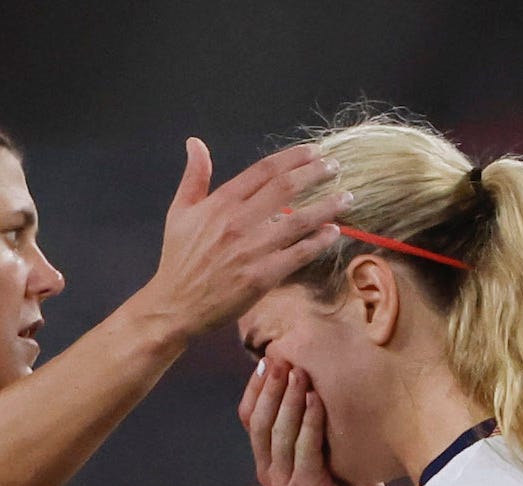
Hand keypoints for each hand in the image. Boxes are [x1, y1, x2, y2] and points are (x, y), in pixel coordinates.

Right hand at [139, 140, 348, 341]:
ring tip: (347, 197)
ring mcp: (252, 250)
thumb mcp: (180, 212)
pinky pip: (298, 254)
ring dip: (326, 206)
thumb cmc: (178, 260)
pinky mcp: (262, 277)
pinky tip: (333, 232)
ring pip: (298, 221)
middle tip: (335, 168)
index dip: (293, 158)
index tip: (313, 153)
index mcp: (221, 203)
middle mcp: (239, 222)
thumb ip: (194, 176)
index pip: (264, 170)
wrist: (175, 306)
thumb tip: (195, 142)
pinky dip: (318, 242)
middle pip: (286, 188)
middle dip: (315, 174)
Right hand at [240, 356, 386, 485]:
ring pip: (278, 434)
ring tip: (301, 373)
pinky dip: (310, 422)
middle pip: (258, 423)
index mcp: (268, 458)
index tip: (269, 359)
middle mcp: (269, 472)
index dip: (255, 388)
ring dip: (289, 400)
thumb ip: (310, 414)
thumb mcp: (325, 440)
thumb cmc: (349, 477)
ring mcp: (284, 484)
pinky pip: (304, 450)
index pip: (248, 417)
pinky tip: (318, 400)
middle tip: (283, 360)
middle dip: (270, 388)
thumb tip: (309, 366)